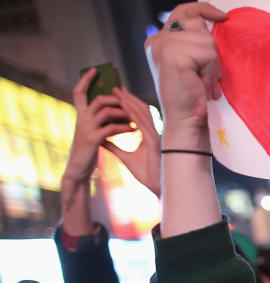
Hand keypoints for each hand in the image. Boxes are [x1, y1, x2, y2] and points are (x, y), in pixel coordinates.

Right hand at [62, 67, 134, 186]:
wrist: (78, 169)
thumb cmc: (87, 150)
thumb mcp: (91, 132)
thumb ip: (98, 121)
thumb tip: (113, 110)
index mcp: (80, 115)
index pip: (78, 92)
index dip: (85, 80)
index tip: (95, 70)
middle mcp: (81, 118)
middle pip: (99, 99)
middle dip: (116, 99)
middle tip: (130, 104)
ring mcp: (86, 128)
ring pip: (106, 111)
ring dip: (124, 113)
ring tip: (135, 118)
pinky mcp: (93, 139)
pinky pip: (111, 128)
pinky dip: (123, 127)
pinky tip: (133, 130)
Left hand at [101, 87, 161, 195]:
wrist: (157, 186)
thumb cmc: (146, 174)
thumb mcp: (125, 158)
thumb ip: (114, 147)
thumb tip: (100, 139)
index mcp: (148, 136)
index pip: (138, 116)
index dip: (129, 105)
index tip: (118, 96)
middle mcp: (153, 132)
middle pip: (141, 110)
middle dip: (128, 98)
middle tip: (116, 88)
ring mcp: (155, 135)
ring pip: (143, 113)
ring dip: (130, 101)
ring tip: (118, 92)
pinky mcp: (155, 141)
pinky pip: (143, 123)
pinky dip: (133, 112)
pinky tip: (125, 105)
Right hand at [144, 2, 227, 146]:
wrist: (186, 121)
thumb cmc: (193, 96)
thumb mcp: (196, 64)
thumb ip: (196, 43)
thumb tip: (214, 24)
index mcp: (159, 40)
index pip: (183, 12)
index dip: (203, 9)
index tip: (222, 16)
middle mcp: (156, 40)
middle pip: (197, 24)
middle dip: (209, 49)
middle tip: (205, 75)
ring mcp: (161, 45)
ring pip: (206, 40)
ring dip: (211, 64)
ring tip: (202, 82)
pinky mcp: (171, 54)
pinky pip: (207, 52)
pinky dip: (210, 70)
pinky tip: (200, 85)